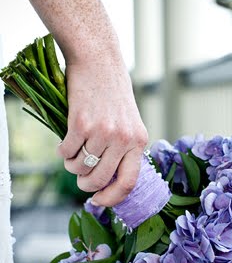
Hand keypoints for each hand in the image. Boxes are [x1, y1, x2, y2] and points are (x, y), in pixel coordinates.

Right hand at [58, 59, 147, 206]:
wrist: (99, 61)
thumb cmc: (113, 94)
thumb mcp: (129, 123)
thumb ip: (123, 151)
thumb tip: (107, 182)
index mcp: (138, 142)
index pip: (128, 182)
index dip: (112, 198)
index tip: (99, 201)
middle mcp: (123, 139)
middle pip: (99, 180)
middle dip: (85, 184)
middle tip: (80, 178)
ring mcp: (102, 132)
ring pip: (80, 167)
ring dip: (71, 166)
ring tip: (72, 154)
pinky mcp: (81, 124)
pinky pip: (67, 152)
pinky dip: (62, 152)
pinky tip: (64, 144)